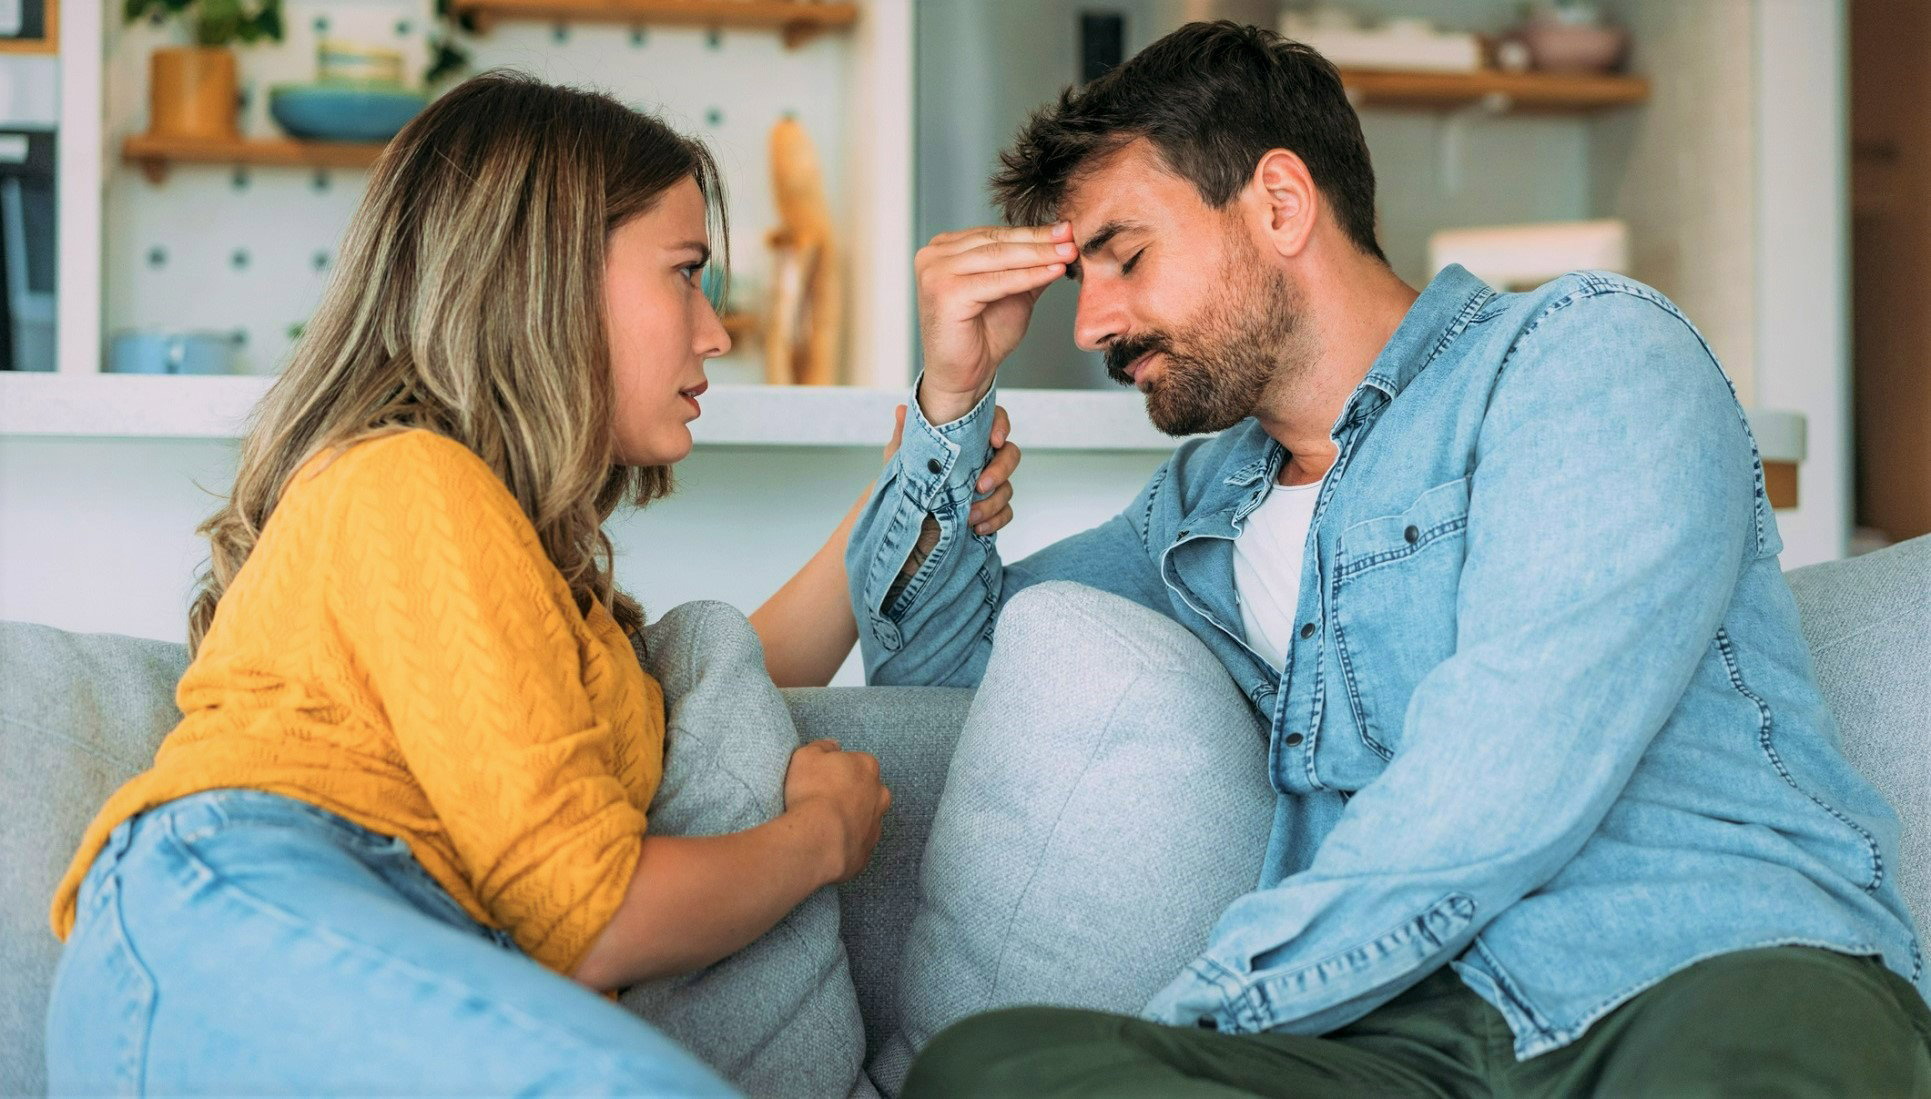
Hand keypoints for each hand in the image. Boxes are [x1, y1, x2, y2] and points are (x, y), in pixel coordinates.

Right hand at [783, 738, 889, 884]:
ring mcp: (876, 824)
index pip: (856, 762)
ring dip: (849, 818)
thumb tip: (831, 745)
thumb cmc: (813, 792)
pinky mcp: (868, 850)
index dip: (838, 770)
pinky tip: (827, 841)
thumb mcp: (806, 756)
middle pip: (866, 789)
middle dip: (850, 793)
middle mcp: (880, 794)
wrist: (819, 838)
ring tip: (823, 823)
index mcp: (868, 766)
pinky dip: (845, 840)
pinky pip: (857, 841)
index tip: (821, 778)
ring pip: (865, 817)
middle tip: (824, 800)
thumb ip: (821, 746)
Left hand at [881, 404, 1022, 536]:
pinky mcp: (990, 510)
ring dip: (992, 502)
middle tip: (981, 485)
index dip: (1001, 425)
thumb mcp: (900, 459)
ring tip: (969, 515)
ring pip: (1007, 488)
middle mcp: (982, 460)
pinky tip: (978, 526)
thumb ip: (905, 436)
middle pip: (1010, 455)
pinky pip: (1005, 513)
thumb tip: (901, 410)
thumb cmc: (906, 483)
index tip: (995, 440)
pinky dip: (995, 520)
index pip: (993, 422)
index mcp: (966, 440)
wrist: (905, 524)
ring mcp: (989, 486)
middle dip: (1001, 469)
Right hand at [914, 222, 1075, 423]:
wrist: (964, 376)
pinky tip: (1053, 272)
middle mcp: (933, 256)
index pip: (994, 235)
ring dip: (1038, 255)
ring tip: (1068, 253)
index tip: (1066, 230)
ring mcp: (935, 273)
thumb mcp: (1012, 292)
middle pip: (996, 242)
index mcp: (943, 250)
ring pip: (998, 257)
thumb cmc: (982, 337)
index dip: (1032, 233)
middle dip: (1039, 241)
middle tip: (1071, 237)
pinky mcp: (945, 293)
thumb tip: (1061, 241)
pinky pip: (997, 281)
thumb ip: (1028, 266)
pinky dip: (1028, 276)